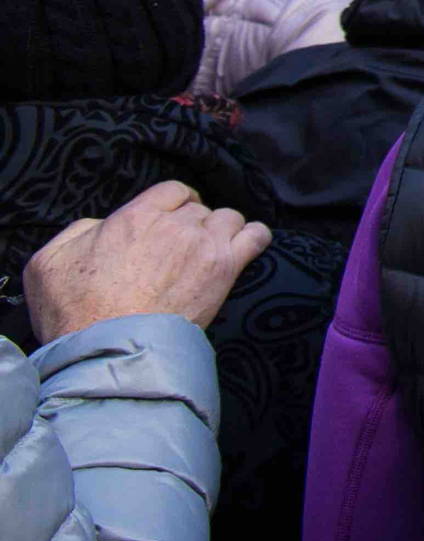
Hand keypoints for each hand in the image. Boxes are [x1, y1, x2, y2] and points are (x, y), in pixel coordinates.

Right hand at [25, 183, 270, 340]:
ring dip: (222, 231)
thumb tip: (101, 226)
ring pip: (229, 218)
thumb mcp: (49, 261)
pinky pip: (257, 237)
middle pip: (199, 209)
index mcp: (136, 216)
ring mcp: (205, 245)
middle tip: (181, 250)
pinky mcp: (226, 269)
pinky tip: (245, 248)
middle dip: (192, 224)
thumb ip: (79, 232)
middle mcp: (176, 225)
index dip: (173, 204)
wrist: (109, 350)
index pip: (172, 191)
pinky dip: (254, 238)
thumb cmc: (74, 311)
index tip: (170, 220)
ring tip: (210, 251)